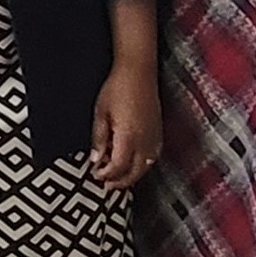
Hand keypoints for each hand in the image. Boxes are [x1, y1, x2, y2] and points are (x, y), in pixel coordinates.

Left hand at [89, 62, 159, 188]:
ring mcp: (154, 136)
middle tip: (106, 184)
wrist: (138, 72)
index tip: (95, 175)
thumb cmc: (117, 89)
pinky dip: (143, 164)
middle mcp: (145, 140)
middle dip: (120, 181)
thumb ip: (99, 139)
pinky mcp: (159, 131)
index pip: (118, 167)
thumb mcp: (100, 114)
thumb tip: (96, 159)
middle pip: (134, 172)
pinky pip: (154, 156)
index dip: (106, 175)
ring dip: (132, 175)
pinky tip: (134, 162)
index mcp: (128, 137)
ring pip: (146, 166)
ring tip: (118, 177)